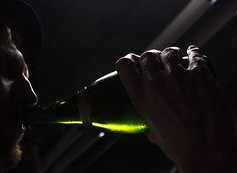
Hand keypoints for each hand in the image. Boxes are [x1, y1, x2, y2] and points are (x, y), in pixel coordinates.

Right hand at [115, 46, 236, 172]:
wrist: (207, 152)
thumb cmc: (180, 147)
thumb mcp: (156, 134)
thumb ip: (151, 126)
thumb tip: (150, 131)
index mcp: (140, 97)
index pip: (124, 65)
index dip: (128, 60)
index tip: (133, 61)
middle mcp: (155, 83)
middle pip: (147, 56)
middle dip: (151, 57)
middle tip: (157, 61)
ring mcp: (177, 77)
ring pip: (169, 53)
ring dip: (171, 54)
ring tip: (176, 57)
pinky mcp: (199, 75)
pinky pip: (194, 55)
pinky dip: (194, 53)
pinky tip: (193, 53)